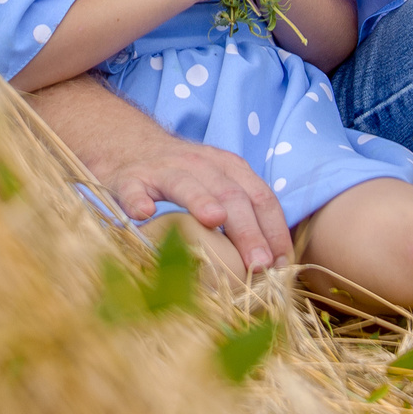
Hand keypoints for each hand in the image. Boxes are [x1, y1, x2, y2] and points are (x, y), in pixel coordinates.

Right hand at [28, 75, 293, 272]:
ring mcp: (164, 170)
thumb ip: (245, 217)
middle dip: (247, 229)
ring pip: (186, 184)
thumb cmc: (185, 179)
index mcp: (229, 169)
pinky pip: (134, 189)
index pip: (261, 197)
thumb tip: (276, 266)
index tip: (282, 265)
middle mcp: (200, 165)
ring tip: (213, 220)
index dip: (274, 230)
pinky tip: (143, 214)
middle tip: (258, 263)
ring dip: (200, 200)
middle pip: (230, 194)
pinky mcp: (130, 178)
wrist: (130, 147)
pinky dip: (138, 199)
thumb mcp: (220, 187)